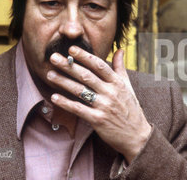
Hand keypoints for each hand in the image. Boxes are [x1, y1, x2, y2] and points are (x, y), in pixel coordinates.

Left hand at [47, 46, 151, 162]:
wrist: (137, 136)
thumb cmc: (131, 109)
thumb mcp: (128, 86)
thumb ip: (120, 68)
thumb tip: (120, 50)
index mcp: (117, 83)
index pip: (99, 65)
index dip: (85, 56)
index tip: (71, 49)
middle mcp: (110, 92)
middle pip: (86, 76)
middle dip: (69, 66)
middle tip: (54, 57)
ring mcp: (104, 106)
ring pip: (80, 91)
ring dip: (64, 82)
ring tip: (50, 74)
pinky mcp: (98, 120)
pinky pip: (79, 109)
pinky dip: (66, 103)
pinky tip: (54, 97)